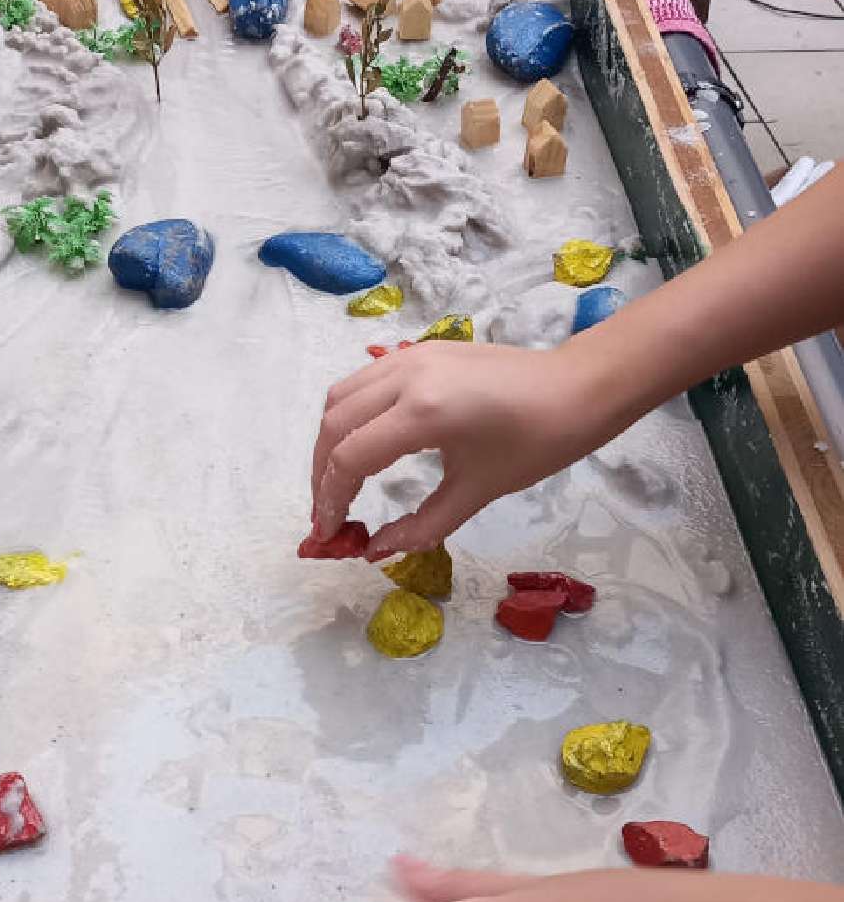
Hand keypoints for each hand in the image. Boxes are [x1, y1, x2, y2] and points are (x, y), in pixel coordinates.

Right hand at [311, 338, 598, 557]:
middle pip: (334, 424)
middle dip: (322, 474)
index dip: (330, 501)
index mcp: (423, 412)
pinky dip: (350, 414)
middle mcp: (406, 376)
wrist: (578, 388)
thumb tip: (375, 550)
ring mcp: (410, 356)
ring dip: (331, 440)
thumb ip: (420, 525)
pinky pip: (365, 380)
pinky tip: (363, 443)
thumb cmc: (538, 443)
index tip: (328, 535)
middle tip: (328, 514)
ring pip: (341, 396)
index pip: (350, 458)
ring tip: (338, 481)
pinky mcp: (420, 350)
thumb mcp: (477, 492)